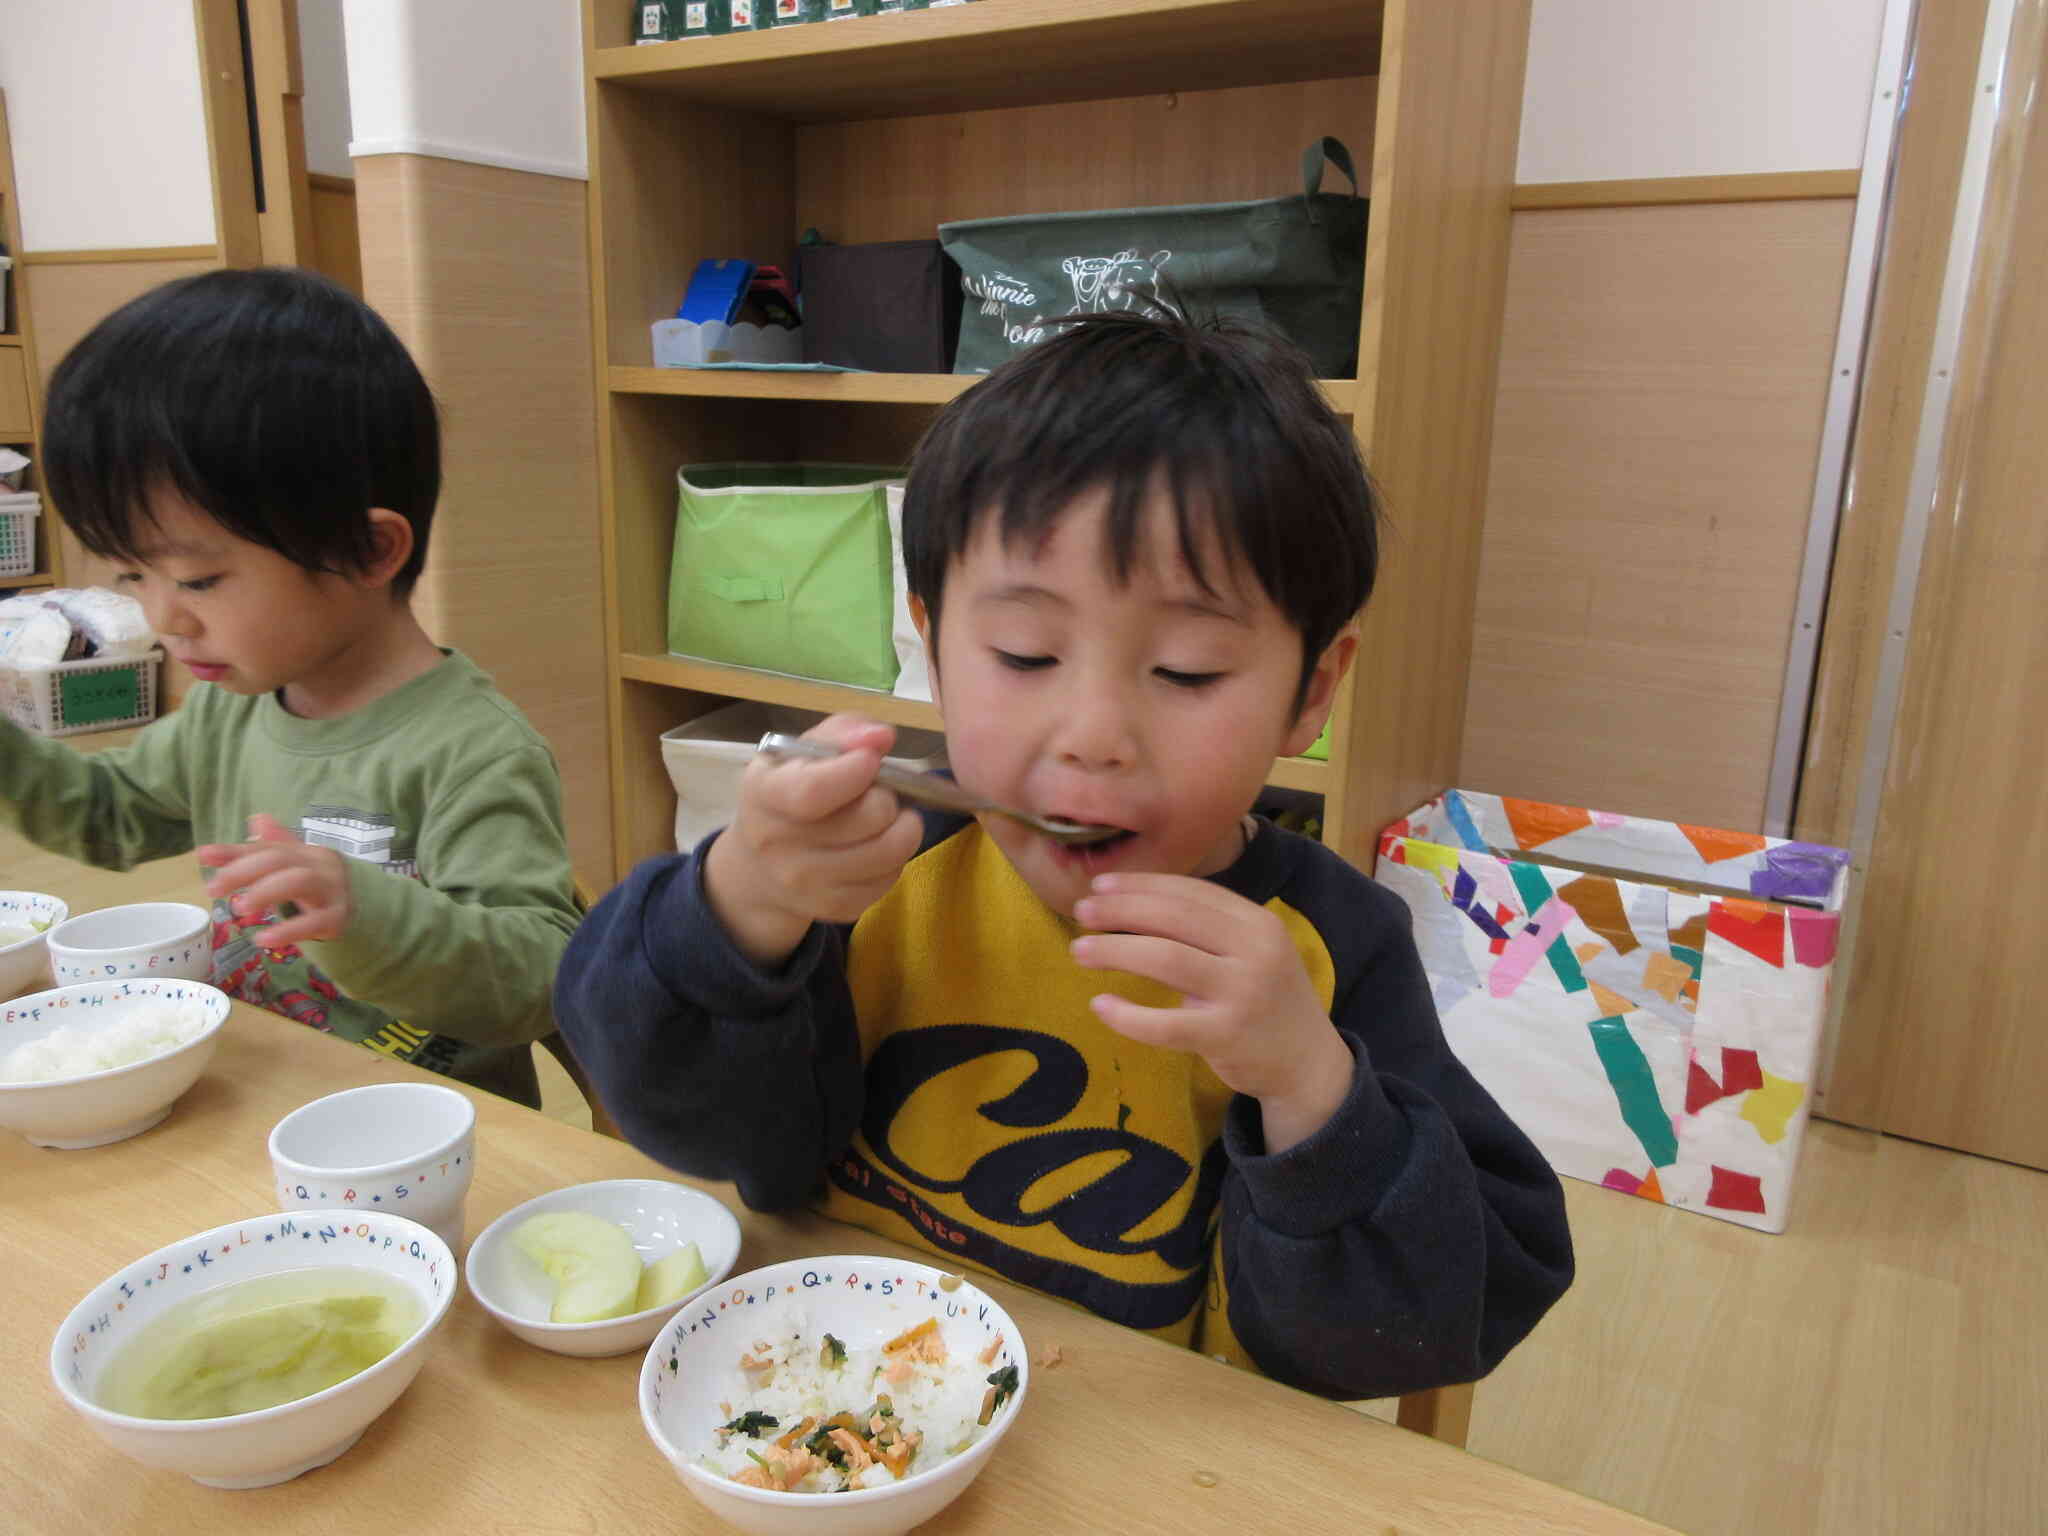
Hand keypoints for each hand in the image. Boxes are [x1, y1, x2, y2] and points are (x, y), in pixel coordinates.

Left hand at [198, 812, 352, 948]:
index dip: (234, 851)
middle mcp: (321, 865)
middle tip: (213, 889)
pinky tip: (263, 939)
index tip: (203, 856)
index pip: (266, 847)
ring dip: (265, 892)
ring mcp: (332, 890)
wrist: (359, 911)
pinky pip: (313, 921)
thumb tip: (256, 818)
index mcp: (306, 851)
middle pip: (279, 859)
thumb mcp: (291, 870)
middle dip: (243, 871)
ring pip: (298, 881)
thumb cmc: (318, 888)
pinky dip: (287, 931)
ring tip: (239, 908)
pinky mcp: (337, 917)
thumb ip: (268, 850)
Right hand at [703, 714, 923, 967]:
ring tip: (890, 817)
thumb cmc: (789, 792)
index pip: (812, 792)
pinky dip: (896, 858)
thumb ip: (842, 733)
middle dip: (887, 796)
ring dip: (904, 827)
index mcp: (765, 795)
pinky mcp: (835, 909)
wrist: (758, 866)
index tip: (871, 760)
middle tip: (879, 792)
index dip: (854, 773)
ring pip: (889, 852)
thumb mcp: (802, 752)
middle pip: (868, 818)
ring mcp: (806, 884)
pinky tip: (879, 844)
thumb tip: (881, 738)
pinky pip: (890, 880)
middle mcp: (778, 845)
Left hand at [1071, 872, 1353, 1153]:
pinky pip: (1165, 1024)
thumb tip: (1132, 901)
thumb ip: (1208, 928)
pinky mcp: (1226, 1036)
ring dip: (1115, 951)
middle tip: (1081, 910)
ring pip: (1166, 959)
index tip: (1101, 884)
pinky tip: (1100, 1005)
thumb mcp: (1252, 951)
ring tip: (1079, 950)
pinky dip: (1127, 1015)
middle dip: (1121, 909)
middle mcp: (1254, 951)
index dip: (1142, 884)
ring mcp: (1242, 994)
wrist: (1307, 1063)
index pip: (1191, 892)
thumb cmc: (1266, 1000)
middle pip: (1175, 918)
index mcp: (1258, 922)